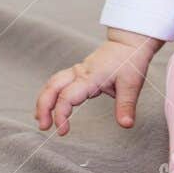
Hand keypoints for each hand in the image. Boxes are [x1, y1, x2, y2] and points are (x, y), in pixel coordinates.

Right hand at [34, 27, 163, 135]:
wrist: (130, 41)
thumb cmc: (131, 60)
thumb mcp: (132, 84)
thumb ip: (126, 105)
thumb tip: (126, 125)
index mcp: (90, 77)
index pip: (67, 97)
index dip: (61, 115)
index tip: (62, 131)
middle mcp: (80, 73)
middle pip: (52, 88)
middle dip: (43, 107)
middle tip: (43, 127)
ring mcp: (78, 71)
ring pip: (52, 83)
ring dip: (44, 100)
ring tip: (41, 119)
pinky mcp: (80, 72)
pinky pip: (59, 81)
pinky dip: (50, 94)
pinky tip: (50, 105)